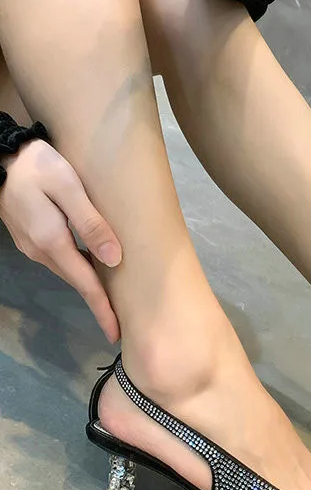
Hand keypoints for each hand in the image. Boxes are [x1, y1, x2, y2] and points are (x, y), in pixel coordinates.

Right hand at [0, 139, 121, 342]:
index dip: (102, 308)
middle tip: (120, 324)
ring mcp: (33, 246)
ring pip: (68, 271)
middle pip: (77, 282)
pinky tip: (93, 270)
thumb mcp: (69, 188)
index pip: (84, 284)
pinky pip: (61, 260)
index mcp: (52, 242)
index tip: (115, 332)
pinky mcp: (31, 237)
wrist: (1, 156)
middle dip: (98, 303)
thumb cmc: (38, 166)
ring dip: (89, 287)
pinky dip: (79, 270)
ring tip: (111, 301)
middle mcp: (40, 251)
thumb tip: (114, 259)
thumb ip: (90, 222)